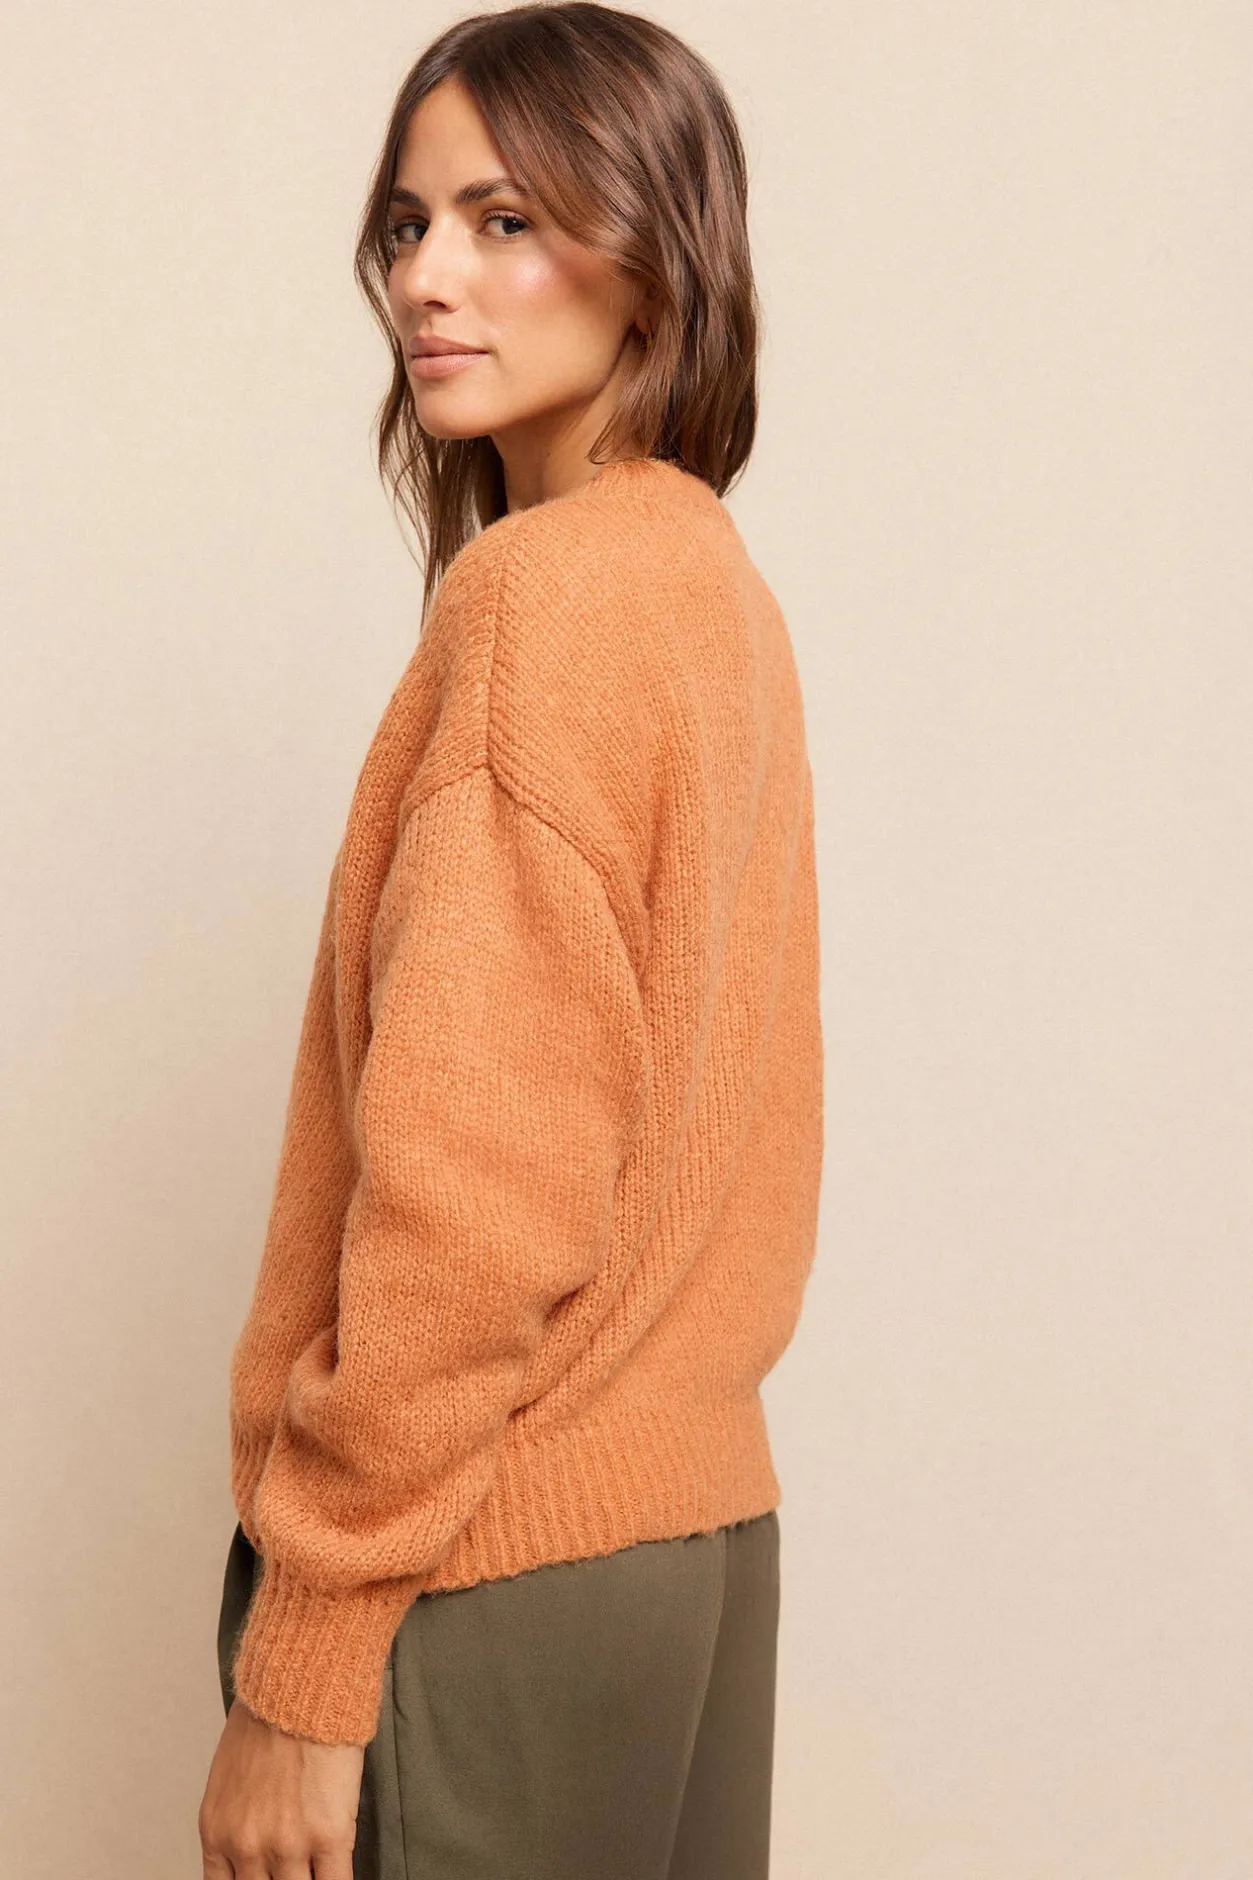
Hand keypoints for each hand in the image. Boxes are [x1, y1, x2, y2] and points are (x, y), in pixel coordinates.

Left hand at [199, 1695, 364, 1878]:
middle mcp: (246, 1846)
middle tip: (289, 1870)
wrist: (300, 1685)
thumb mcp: (229, 1775)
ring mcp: (288, 1846)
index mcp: (217, 1831)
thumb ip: (238, 1818)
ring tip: (316, 1867)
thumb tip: (256, 1846)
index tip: (264, 1878)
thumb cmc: (268, 1715)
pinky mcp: (329, 1836)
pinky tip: (337, 1872)